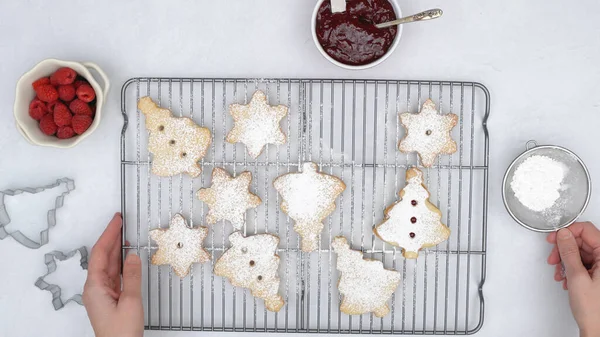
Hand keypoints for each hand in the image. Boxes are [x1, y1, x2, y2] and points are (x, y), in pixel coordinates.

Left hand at [83, 213, 143, 336]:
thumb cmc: (121, 333)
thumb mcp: (130, 301)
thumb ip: (132, 276)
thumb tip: (132, 256)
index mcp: (94, 287)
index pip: (99, 253)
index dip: (108, 235)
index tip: (117, 221)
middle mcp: (94, 289)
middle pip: (101, 257)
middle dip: (111, 239)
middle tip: (121, 223)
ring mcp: (101, 294)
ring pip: (108, 266)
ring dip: (116, 250)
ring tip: (125, 235)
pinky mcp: (109, 299)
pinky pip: (113, 275)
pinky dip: (121, 264)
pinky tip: (127, 258)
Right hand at [547, 222, 599, 336]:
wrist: (598, 330)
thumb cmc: (594, 310)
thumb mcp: (577, 276)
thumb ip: (569, 252)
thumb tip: (563, 234)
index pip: (587, 230)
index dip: (568, 232)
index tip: (554, 238)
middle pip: (582, 242)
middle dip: (564, 249)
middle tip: (553, 258)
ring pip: (580, 253)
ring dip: (566, 261)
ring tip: (560, 273)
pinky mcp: (599, 275)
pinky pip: (583, 264)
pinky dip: (571, 269)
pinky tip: (566, 278)